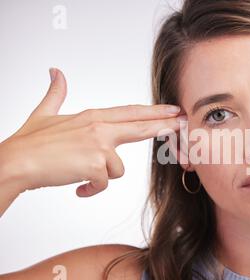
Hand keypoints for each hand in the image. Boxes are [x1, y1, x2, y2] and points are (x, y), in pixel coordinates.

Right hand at [0, 68, 184, 196]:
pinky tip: (78, 186)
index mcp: (93, 116)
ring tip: (80, 173)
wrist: (17, 162)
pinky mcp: (97, 165)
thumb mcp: (45, 113)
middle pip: (140, 126)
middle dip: (164, 124)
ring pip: (118, 168)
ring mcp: (100, 145)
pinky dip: (91, 189)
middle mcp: (100, 127)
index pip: (130, 112)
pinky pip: (104, 183)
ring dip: (101, 176)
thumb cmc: (31, 142)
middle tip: (182, 122)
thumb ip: (56, 92)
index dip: (153, 111)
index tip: (171, 109)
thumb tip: (55, 71)